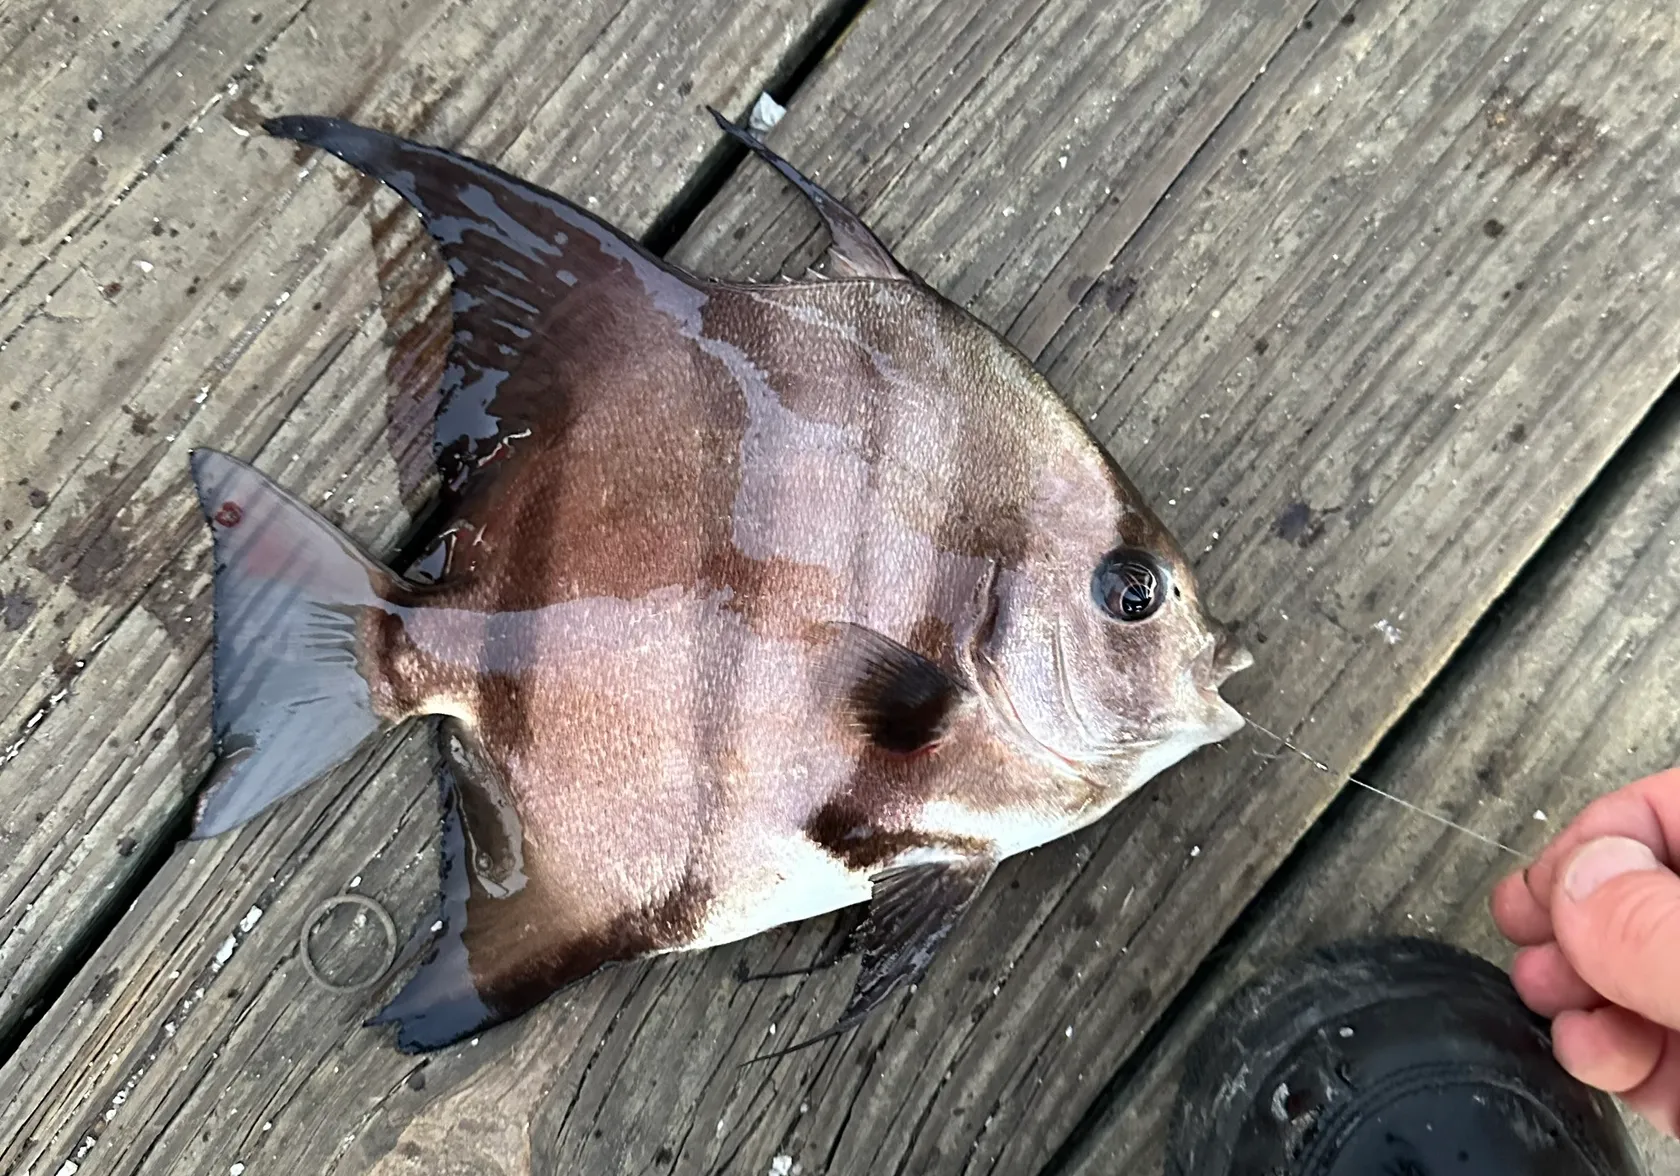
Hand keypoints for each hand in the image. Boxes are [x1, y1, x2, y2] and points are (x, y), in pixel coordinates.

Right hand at [1491, 768, 1679, 1138]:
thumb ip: (1653, 924)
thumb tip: (1575, 886)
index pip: (1656, 809)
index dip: (1587, 849)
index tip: (1547, 905)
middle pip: (1634, 895)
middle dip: (1570, 934)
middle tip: (1539, 959)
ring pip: (1638, 975)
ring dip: (1581, 1003)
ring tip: (1564, 1018)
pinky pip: (1659, 1046)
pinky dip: (1620, 1059)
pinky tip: (1607, 1063)